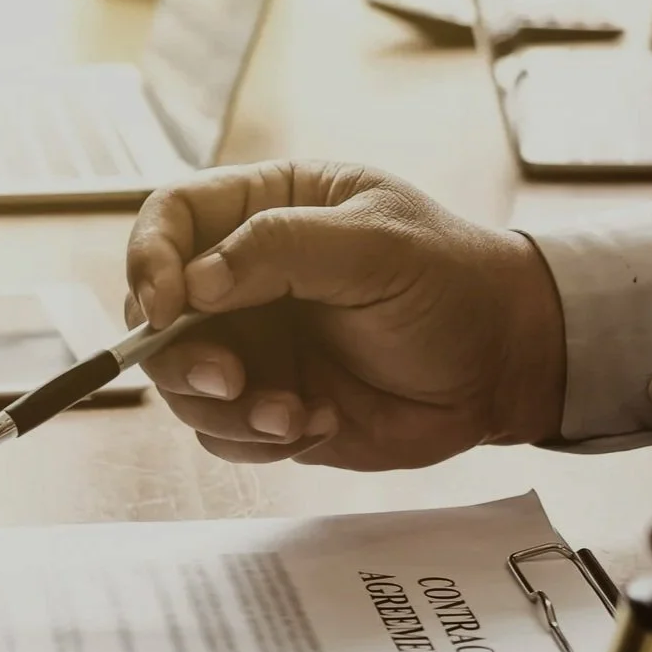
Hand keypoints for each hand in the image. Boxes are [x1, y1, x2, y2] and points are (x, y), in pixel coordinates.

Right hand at [124, 162, 564, 472]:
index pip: (169, 220)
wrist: (502, 365)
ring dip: (225, 410)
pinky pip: (222, 434)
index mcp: (265, 210)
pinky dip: (257, 441)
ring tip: (291, 414)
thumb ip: (281, 250)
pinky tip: (317, 423)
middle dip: (179, 356)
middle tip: (230, 380)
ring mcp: (253, 346)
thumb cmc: (451, 284)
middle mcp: (244, 279)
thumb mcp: (376, 245)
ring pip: (182, 385)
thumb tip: (195, 282)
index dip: (149, 260)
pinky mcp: (267, 405)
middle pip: (156, 315)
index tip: (165, 306)